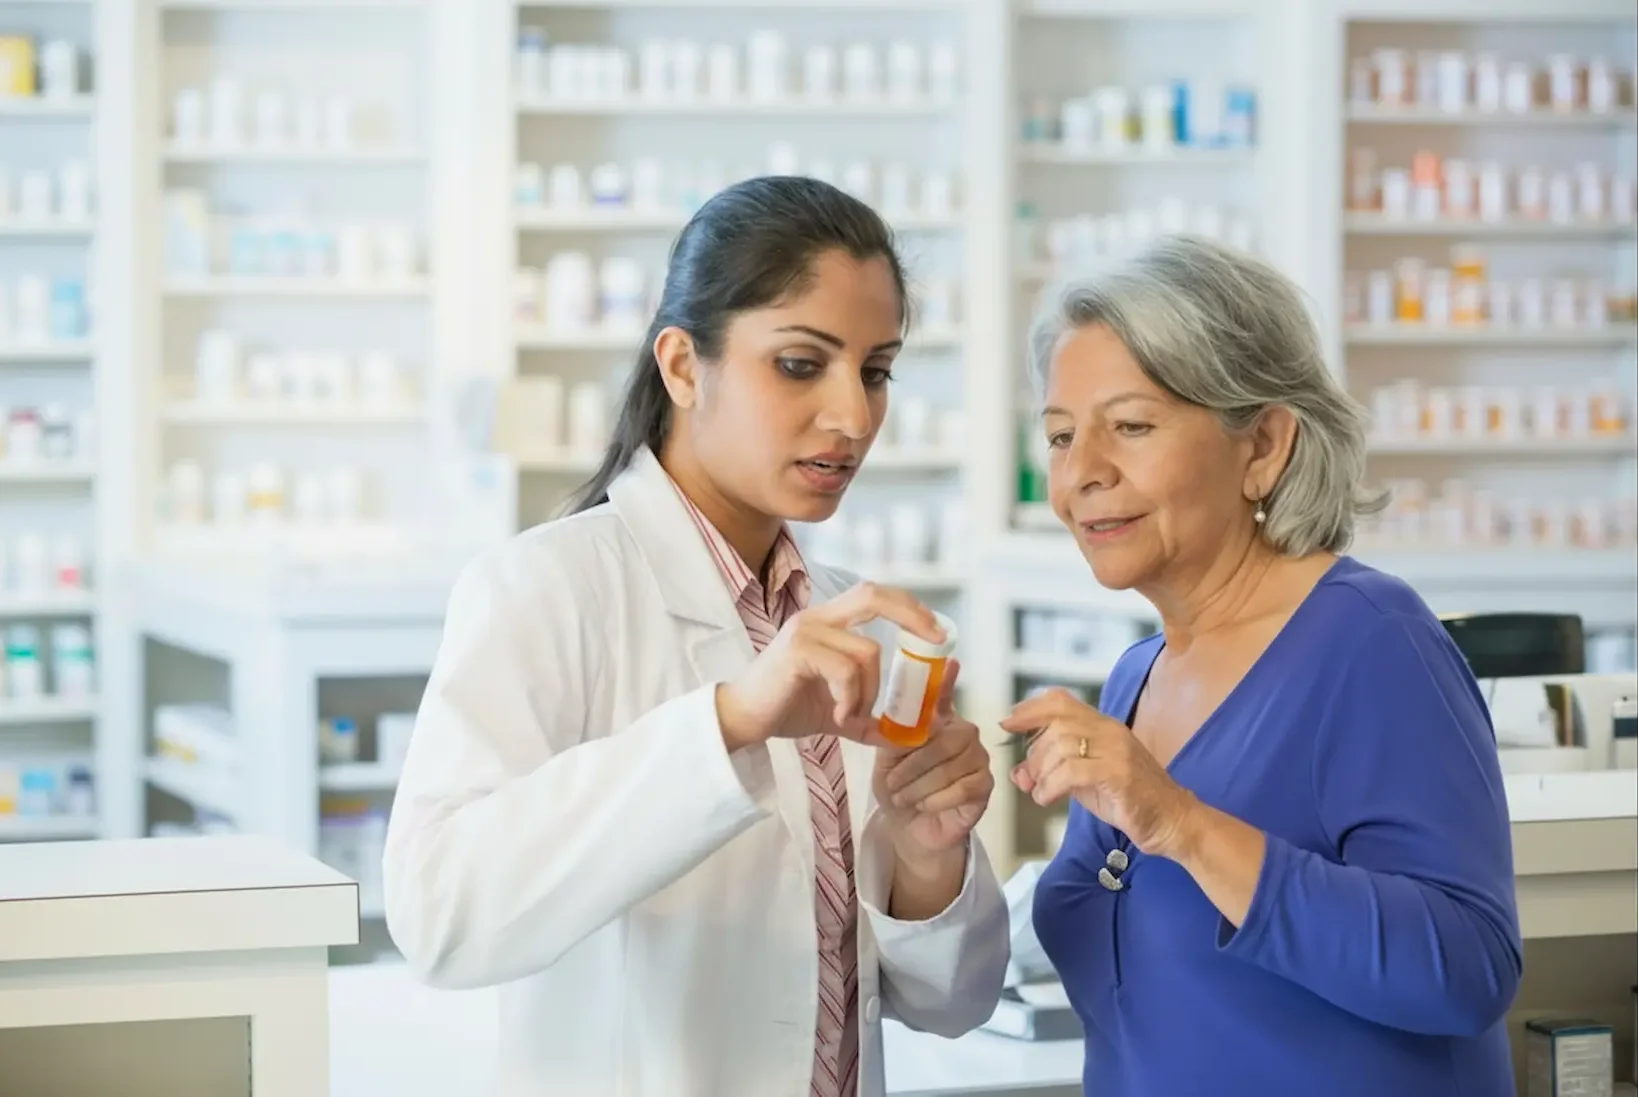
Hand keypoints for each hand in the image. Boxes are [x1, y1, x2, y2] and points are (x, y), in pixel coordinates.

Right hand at [715, 582, 945, 750]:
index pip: (874, 595)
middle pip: (873, 595)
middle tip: (935, 642)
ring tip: (852, 716)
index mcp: (827, 622)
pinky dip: (851, 699)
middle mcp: (816, 618)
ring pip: (867, 652)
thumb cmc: (785, 708)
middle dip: (912, 615)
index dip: (909, 605)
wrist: (741, 720)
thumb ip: (869, 715)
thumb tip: (907, 735)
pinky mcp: (797, 651)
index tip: (937, 631)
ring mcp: (805, 631)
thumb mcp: (837, 710)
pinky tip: (837, 717)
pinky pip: (846, 671)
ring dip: (870, 692)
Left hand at [874, 661, 993, 859]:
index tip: (950, 662)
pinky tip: (923, 805)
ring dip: (918, 785)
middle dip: (913, 763)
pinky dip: (935, 799)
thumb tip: (899, 709)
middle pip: (946, 737)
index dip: (946, 680)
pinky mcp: (985, 786)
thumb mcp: (887, 759)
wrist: (909, 829)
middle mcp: (963, 733)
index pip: (943, 696)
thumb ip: (895, 733)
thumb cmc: (898, 789)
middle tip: (891, 783)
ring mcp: (978, 758)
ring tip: (901, 797)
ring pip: (950, 766)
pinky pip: (961, 788)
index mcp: (938, 722)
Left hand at [1001, 688, 1198, 858]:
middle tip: (1029, 778)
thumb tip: (1018, 773)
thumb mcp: (1084, 781)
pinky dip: (1051, 785)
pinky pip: (1072, 771)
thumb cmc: (1128, 799)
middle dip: (1034, 753)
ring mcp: (1116, 750)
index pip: (1061, 701)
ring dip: (1041, 772)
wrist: (1172, 820)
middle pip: (1056, 724)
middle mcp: (1110, 731)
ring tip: (1040, 792)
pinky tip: (1048, 799)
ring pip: (1061, 745)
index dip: (1030, 708)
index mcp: (1103, 726)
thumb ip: (1053, 771)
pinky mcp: (1119, 773)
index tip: (1007, 722)